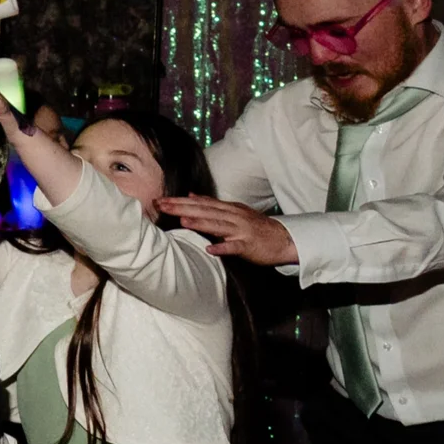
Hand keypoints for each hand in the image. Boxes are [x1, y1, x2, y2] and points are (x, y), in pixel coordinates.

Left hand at [158, 195, 298, 264]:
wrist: (283, 239)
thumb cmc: (255, 227)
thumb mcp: (233, 211)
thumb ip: (211, 204)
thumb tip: (190, 195)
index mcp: (227, 209)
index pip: (199, 202)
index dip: (179, 201)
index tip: (159, 200)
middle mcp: (233, 216)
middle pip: (204, 210)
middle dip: (181, 207)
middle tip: (160, 205)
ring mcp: (241, 231)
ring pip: (218, 225)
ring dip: (200, 222)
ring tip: (182, 220)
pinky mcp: (248, 245)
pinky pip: (234, 247)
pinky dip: (223, 247)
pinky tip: (210, 249)